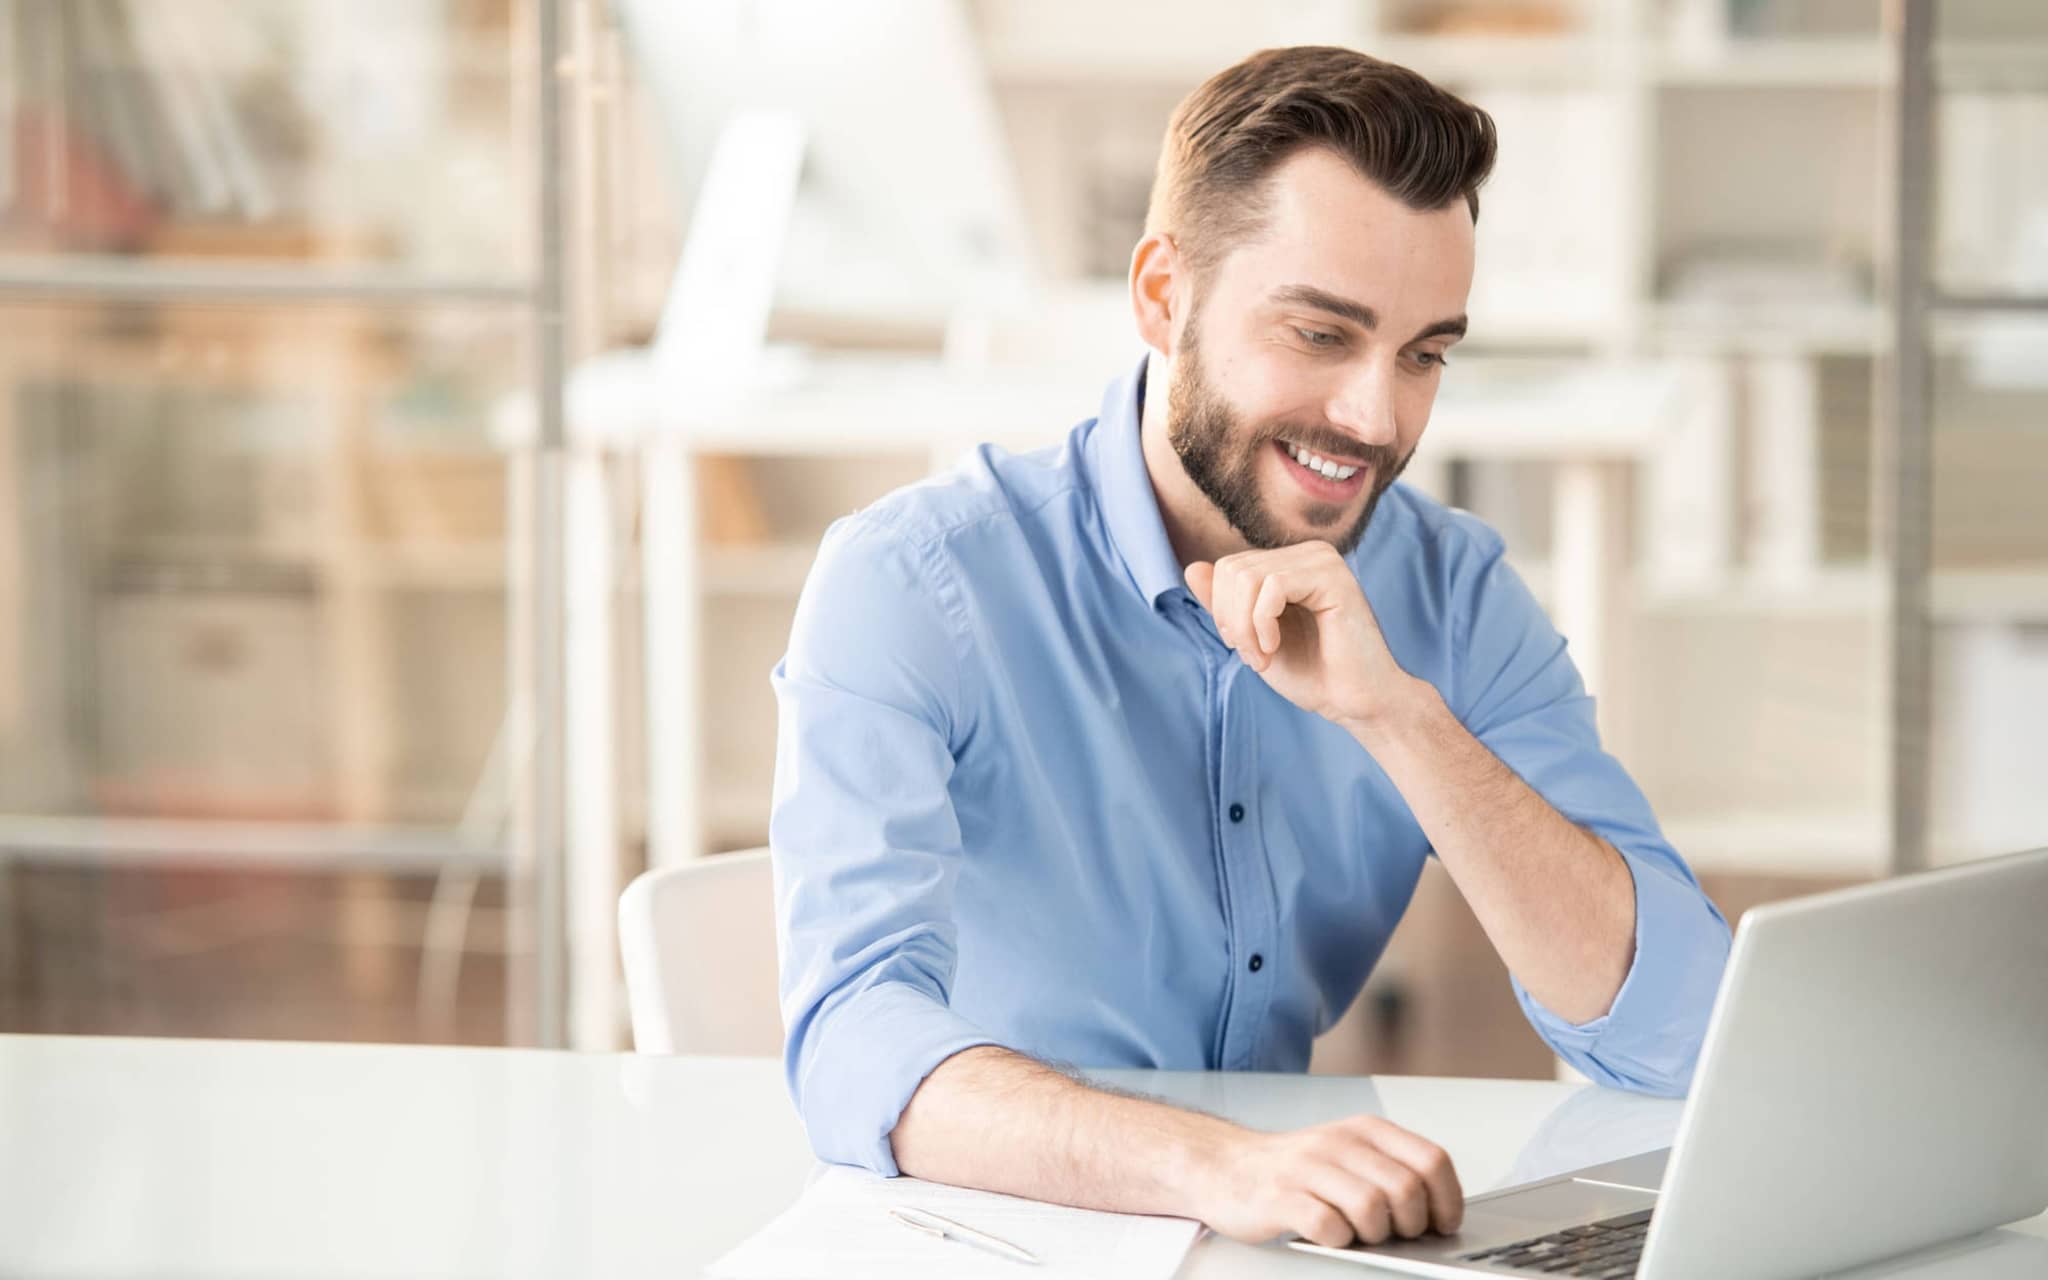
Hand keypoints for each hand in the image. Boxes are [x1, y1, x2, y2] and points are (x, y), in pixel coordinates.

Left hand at [1184, 541, 1419, 731]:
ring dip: (1244, 628)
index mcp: (1290, 564)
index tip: (1244, 649)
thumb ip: (1225, 605)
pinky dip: (1261, 623)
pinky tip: (1275, 647)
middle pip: (1232, 570)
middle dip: (1231, 621)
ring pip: (1247, 577)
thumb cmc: (1311, 673)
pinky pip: (1272, 586)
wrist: (1355, 702)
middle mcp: (1307, 554)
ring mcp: (1323, 561)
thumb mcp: (1252, 638)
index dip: (1222, 612)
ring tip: (1263, 656)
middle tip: (1253, 657)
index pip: (1227, 568)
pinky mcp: (1334, 577)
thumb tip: (1191, 567)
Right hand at [1188, 1113, 1464, 1246]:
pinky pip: (1326, 1225)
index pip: (1431, 1160)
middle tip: (1395, 1234)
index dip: (1447, 1200)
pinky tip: (1329, 1235)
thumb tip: (1439, 1214)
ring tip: (1358, 1234)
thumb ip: (1391, 1173)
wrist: (1225, 1167)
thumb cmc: (1296, 1170)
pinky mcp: (1279, 1197)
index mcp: (1365, 1131)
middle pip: (1406, 1188)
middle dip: (1410, 1224)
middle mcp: (1338, 1143)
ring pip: (1371, 1207)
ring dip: (1374, 1234)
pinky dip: (1336, 1240)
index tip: (1442, 1223)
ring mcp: (1307, 1169)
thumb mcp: (1349, 1156)